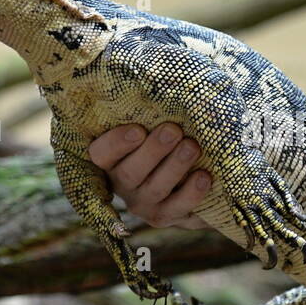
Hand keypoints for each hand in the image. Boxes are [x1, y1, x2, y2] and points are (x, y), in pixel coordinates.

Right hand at [88, 122, 212, 230]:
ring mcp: (142, 204)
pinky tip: (204, 176)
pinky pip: (176, 208)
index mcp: (112, 158)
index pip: (101, 154)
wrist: (193, 175)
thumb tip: (170, 88)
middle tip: (173, 130)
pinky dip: (191, 193)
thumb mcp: (156, 126)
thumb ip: (154, 115)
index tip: (138, 129)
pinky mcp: (164, 217)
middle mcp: (122, 183)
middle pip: (129, 172)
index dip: (116, 143)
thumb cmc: (170, 137)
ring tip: (192, 147)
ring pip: (154, 189)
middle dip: (153, 150)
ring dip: (174, 167)